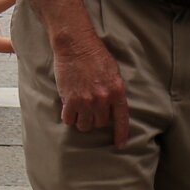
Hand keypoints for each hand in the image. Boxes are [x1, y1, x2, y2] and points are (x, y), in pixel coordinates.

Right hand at [53, 32, 130, 149]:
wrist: (76, 44)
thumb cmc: (94, 55)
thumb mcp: (112, 72)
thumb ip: (113, 91)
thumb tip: (111, 107)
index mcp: (117, 91)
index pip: (121, 119)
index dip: (121, 134)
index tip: (120, 145)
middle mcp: (103, 99)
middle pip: (100, 123)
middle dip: (95, 118)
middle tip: (89, 108)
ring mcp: (87, 101)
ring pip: (84, 125)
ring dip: (81, 120)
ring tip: (78, 108)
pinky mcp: (71, 101)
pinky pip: (69, 120)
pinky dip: (68, 116)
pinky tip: (68, 107)